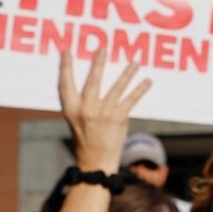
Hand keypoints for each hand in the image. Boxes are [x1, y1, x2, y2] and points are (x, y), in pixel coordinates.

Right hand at [58, 50, 151, 172]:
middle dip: (98, 64)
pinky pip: (131, 100)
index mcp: (71, 109)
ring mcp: (103, 113)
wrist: (96, 162)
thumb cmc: (86, 139)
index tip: (67, 50)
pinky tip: (147, 81)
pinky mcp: (119, 119)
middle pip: (92, 81)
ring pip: (116, 88)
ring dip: (127, 73)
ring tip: (134, 62)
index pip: (65, 83)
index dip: (65, 66)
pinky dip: (140, 90)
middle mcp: (86, 109)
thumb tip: (91, 81)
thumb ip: (80, 103)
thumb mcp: (75, 121)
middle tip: (103, 49)